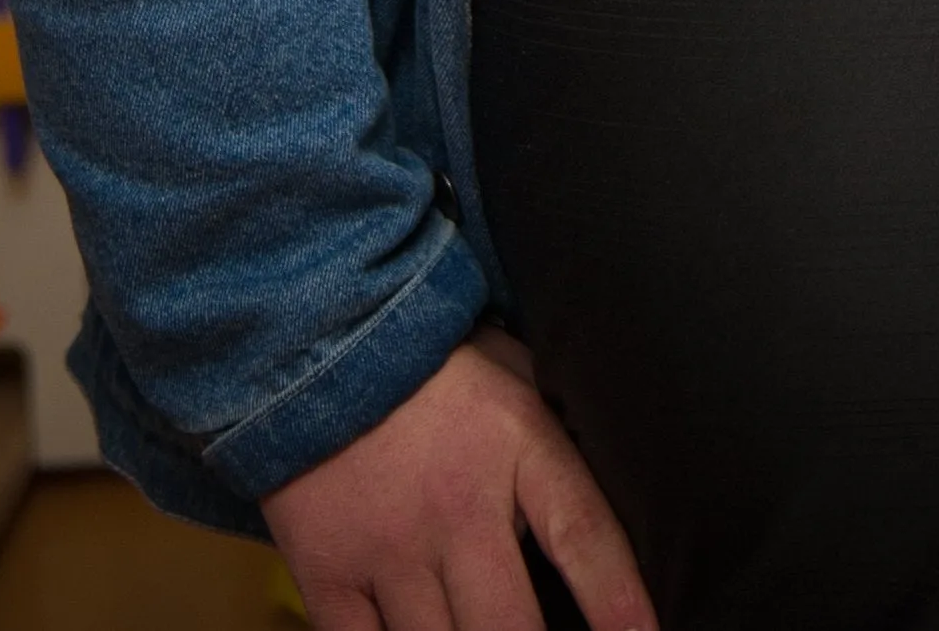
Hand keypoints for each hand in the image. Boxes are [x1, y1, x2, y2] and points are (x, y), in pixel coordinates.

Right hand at [263, 328, 654, 630]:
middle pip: (506, 629)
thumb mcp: (517, 375)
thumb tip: (620, 478)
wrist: (318, 336)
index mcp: (517, 445)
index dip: (618, 602)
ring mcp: (389, 545)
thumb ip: (558, 438)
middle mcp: (457, 506)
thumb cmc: (437, 361)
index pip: (584, 536)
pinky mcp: (328, 572)